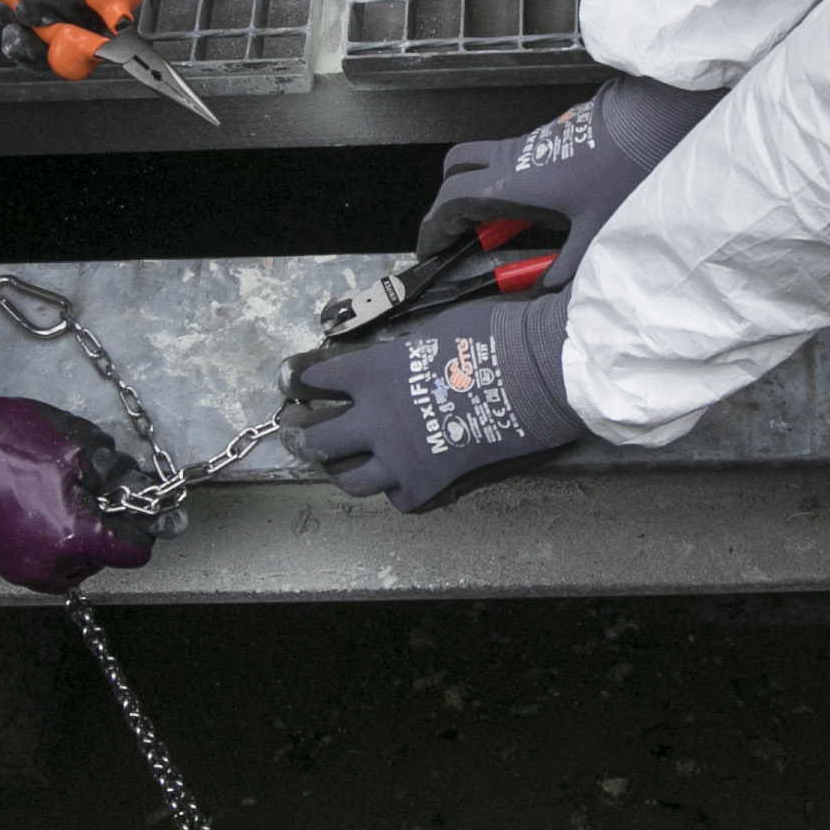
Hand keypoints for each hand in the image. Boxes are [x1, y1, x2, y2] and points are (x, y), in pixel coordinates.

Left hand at [281, 285, 588, 512]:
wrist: (531, 377)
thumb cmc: (489, 339)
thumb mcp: (434, 332)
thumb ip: (405, 354)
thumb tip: (402, 362)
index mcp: (373, 373)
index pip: (321, 380)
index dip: (306, 382)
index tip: (298, 384)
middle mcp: (375, 419)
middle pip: (320, 440)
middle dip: (302, 439)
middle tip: (298, 438)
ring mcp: (398, 457)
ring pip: (350, 478)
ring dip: (343, 471)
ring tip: (341, 468)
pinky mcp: (426, 483)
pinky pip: (398, 497)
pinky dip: (398, 490)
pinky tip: (403, 481)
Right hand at [415, 72, 724, 280]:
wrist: (647, 124)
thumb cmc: (620, 175)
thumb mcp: (593, 236)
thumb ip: (564, 269)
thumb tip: (544, 293)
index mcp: (512, 184)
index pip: (451, 202)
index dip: (433, 228)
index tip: (429, 250)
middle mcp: (510, 158)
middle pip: (453, 170)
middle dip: (445, 203)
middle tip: (454, 234)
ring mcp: (526, 144)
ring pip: (479, 160)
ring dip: (474, 190)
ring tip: (493, 228)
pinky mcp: (543, 138)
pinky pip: (505, 157)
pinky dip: (500, 181)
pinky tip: (526, 209)